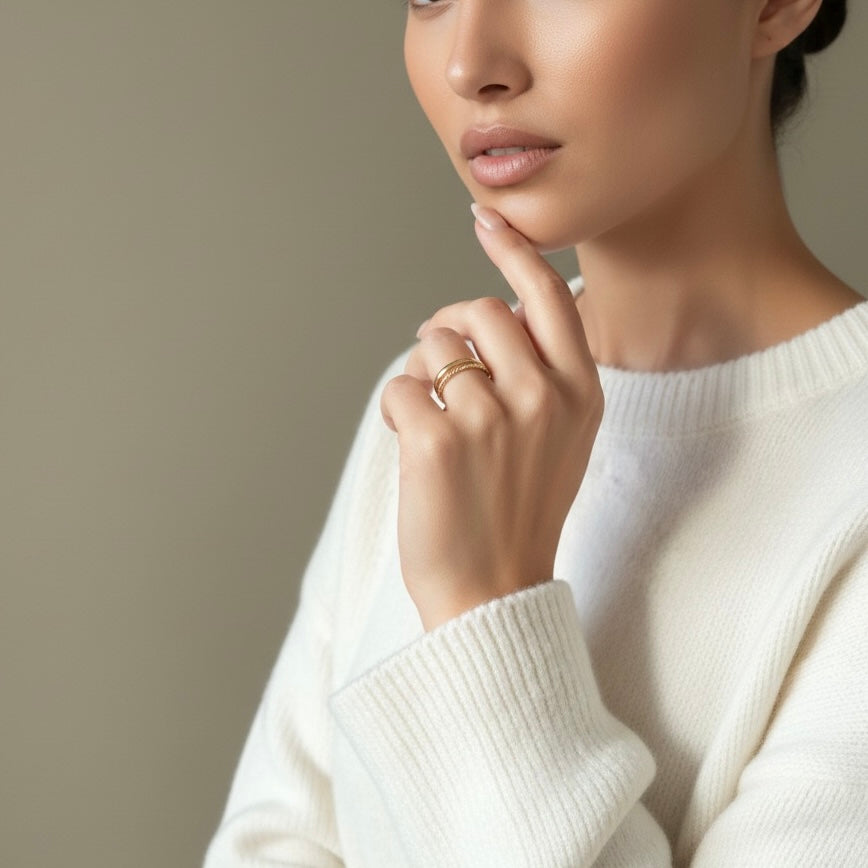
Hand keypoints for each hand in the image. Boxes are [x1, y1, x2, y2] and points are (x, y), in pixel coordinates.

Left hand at [380, 204, 602, 631]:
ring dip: (423, 375)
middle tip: (442, 372)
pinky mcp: (438, 439)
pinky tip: (418, 448)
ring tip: (437, 424)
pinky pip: (400, 387)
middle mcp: (543, 396)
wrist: (495, 591)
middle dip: (449, 333)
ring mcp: (492, 416)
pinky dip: (399, 412)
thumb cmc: (521, 512)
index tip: (485, 220)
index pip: (546, 297)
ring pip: (433, 345)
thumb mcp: (563, 439)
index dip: (513, 252)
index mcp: (581, 392)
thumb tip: (494, 310)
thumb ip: (545, 373)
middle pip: (476, 312)